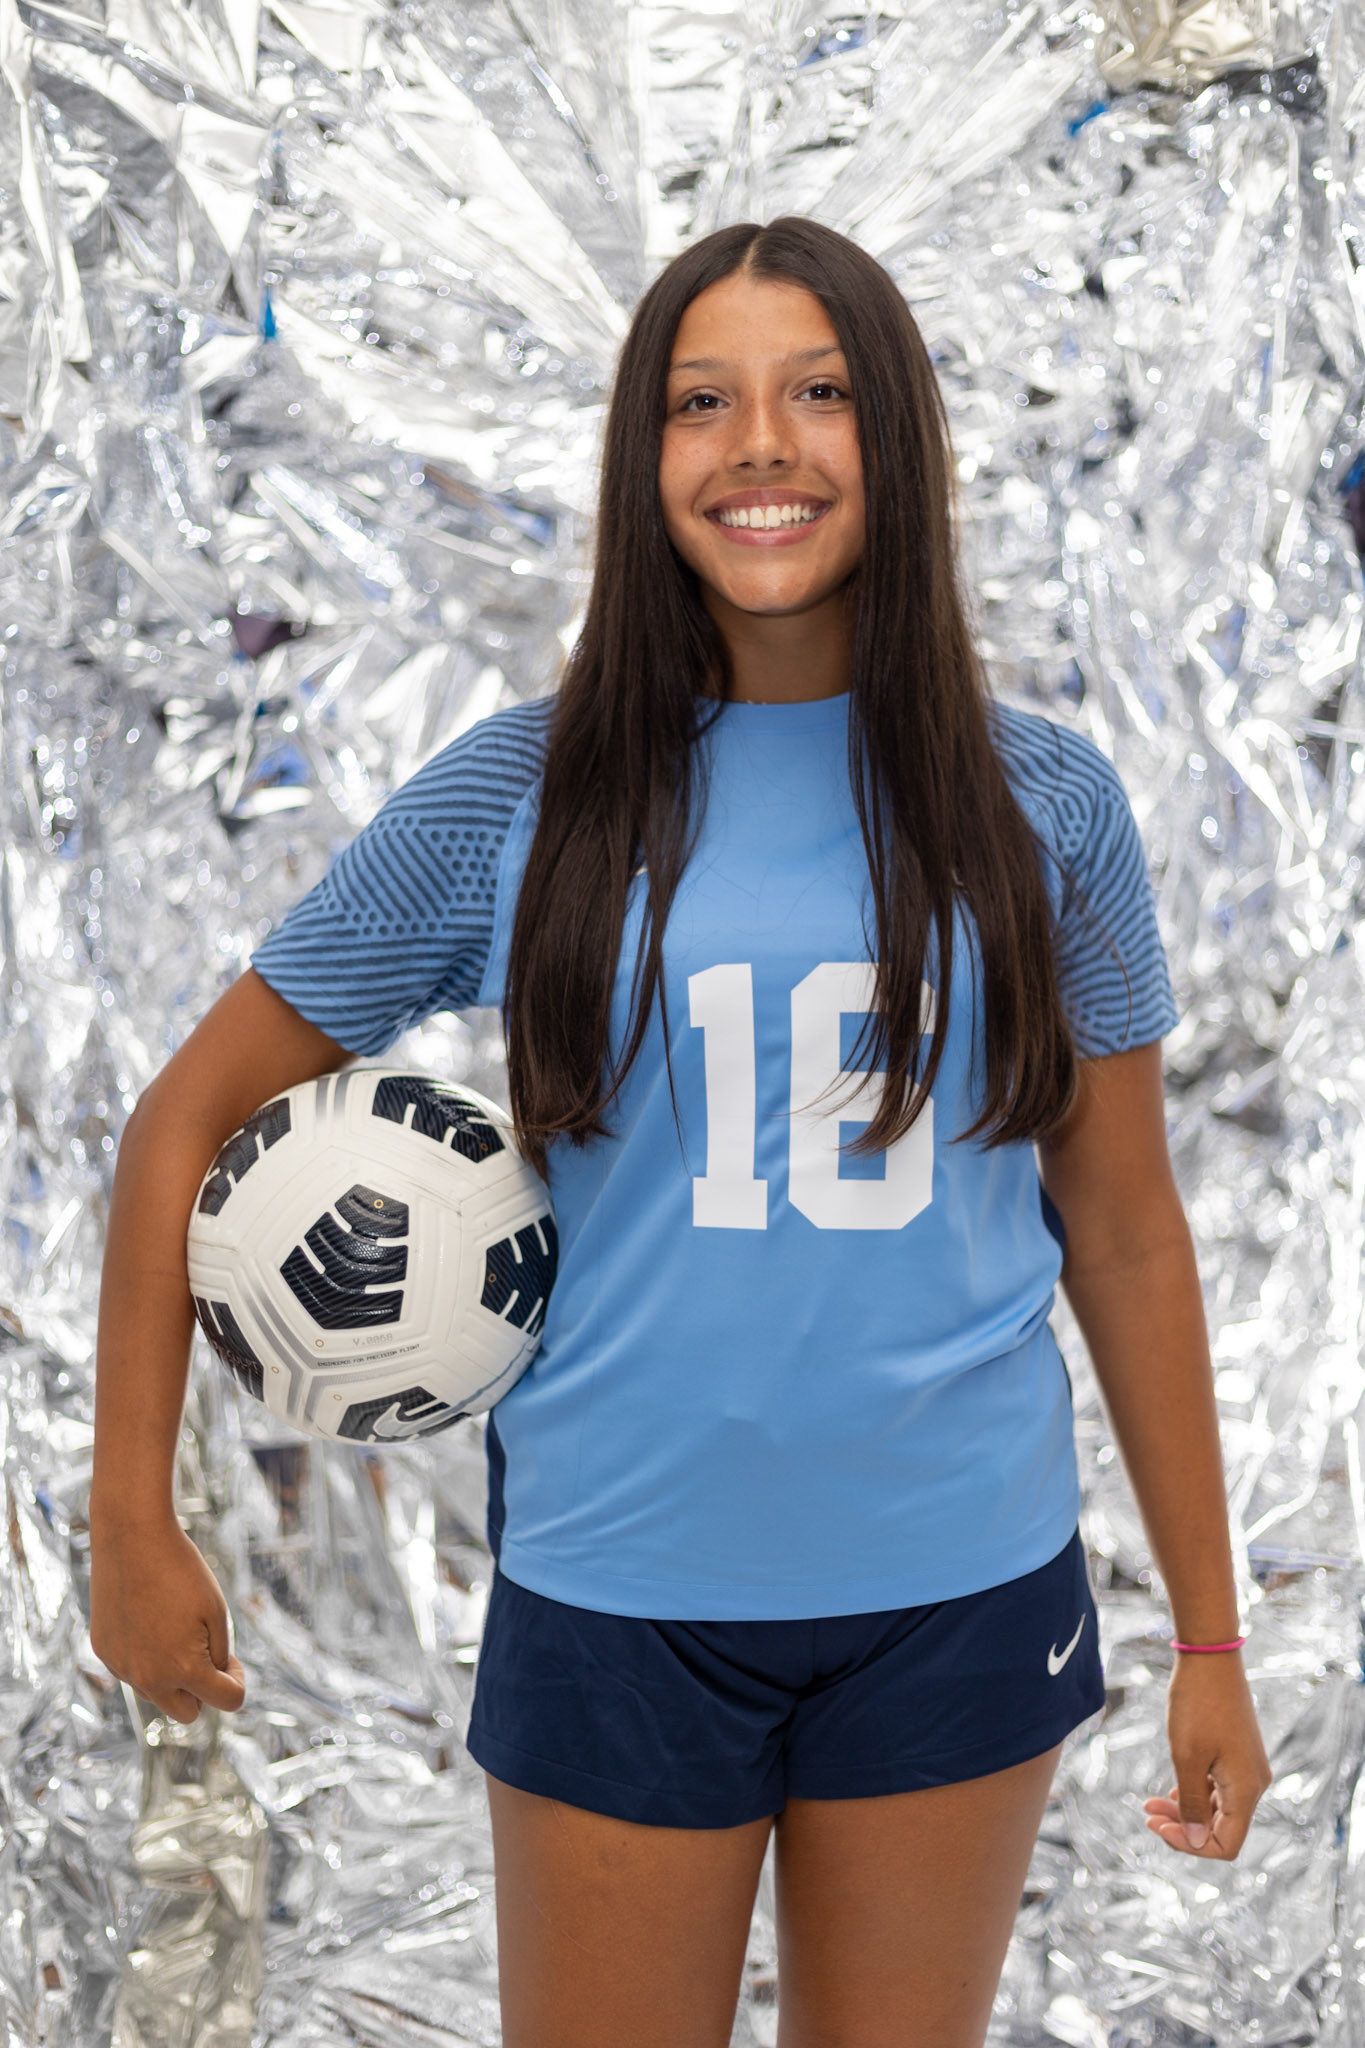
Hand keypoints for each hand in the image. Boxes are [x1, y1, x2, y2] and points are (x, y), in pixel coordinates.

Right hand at [89, 1511, 245, 1724]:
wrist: (132, 1538)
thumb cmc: (182, 1571)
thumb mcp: (216, 1611)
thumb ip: (220, 1655)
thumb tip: (214, 1681)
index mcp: (184, 1669)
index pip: (227, 1701)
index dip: (237, 1681)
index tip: (233, 1657)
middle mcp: (148, 1678)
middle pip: (187, 1713)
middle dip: (201, 1690)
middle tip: (205, 1652)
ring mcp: (122, 1668)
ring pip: (156, 1693)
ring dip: (171, 1676)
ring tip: (175, 1631)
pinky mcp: (104, 1652)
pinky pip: (132, 1670)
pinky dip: (145, 1657)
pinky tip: (148, 1620)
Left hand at [1142, 1650, 1270, 1859]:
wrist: (1210, 1657)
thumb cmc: (1197, 1705)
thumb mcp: (1187, 1758)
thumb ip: (1192, 1804)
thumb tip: (1196, 1842)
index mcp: (1246, 1790)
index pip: (1226, 1844)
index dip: (1191, 1845)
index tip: (1158, 1824)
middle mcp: (1254, 1784)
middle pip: (1221, 1829)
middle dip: (1182, 1827)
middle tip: (1148, 1813)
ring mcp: (1247, 1769)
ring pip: (1217, 1809)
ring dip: (1185, 1810)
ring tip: (1150, 1803)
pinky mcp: (1238, 1755)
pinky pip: (1218, 1789)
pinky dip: (1195, 1793)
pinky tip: (1172, 1788)